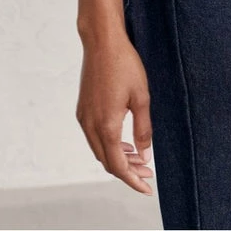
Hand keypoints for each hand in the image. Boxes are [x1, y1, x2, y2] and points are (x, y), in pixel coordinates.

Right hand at [75, 29, 154, 193]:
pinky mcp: (82, 109)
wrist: (102, 42)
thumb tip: (145, 155)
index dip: (133, 180)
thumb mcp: (142, 97)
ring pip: (99, 151)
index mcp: (107, 125)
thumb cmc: (124, 64)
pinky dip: (108, 146)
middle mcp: (91, 125)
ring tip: (138, 158)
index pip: (118, 166)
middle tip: (147, 172)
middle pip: (107, 162)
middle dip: (128, 171)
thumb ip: (143, 129)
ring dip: (117, 159)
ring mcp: (84, 117)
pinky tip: (122, 141)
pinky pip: (94, 138)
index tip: (147, 187)